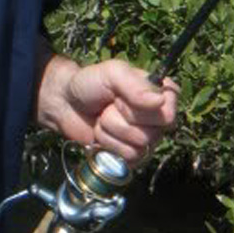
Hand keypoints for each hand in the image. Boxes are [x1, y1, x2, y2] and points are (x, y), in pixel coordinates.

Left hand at [37, 54, 178, 166]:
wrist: (65, 103)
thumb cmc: (89, 83)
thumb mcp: (111, 73)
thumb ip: (135, 85)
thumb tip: (160, 102)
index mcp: (160, 95)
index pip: (168, 113)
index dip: (140, 109)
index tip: (120, 98)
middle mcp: (158, 119)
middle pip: (152, 133)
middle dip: (119, 119)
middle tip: (107, 107)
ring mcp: (146, 138)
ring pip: (138, 146)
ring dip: (110, 131)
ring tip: (101, 119)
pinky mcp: (132, 155)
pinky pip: (128, 159)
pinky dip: (108, 145)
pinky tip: (101, 134)